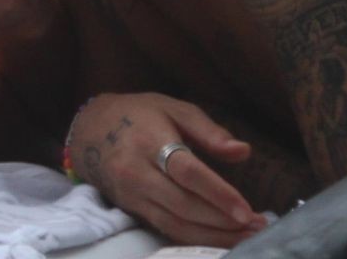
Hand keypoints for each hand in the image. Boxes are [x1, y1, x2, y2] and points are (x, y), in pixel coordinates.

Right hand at [68, 93, 264, 247]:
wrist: (90, 130)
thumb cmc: (139, 114)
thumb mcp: (174, 108)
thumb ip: (209, 131)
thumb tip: (243, 152)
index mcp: (150, 141)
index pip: (187, 172)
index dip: (218, 194)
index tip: (247, 210)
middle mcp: (137, 172)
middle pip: (183, 205)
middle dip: (222, 222)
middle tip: (257, 227)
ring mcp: (132, 195)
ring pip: (175, 225)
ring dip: (212, 237)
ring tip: (246, 238)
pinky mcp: (132, 210)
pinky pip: (165, 229)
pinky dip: (194, 239)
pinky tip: (218, 240)